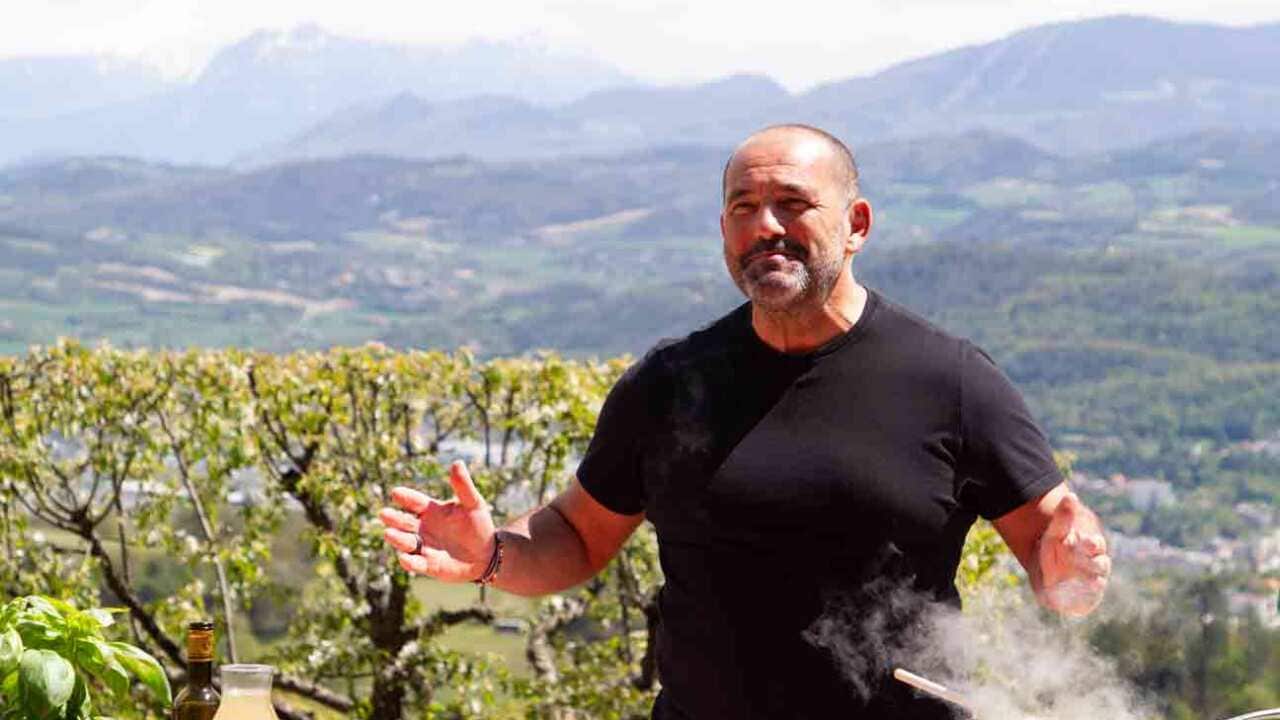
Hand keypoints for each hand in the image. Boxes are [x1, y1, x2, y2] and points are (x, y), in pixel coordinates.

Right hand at [379, 460, 495, 581]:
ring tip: (389, 533)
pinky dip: (410, 562)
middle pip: (404, 522)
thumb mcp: (473, 503)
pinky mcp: (429, 565)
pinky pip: (417, 564)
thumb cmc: (478, 525)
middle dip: (394, 518)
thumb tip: (457, 462)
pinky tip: (405, 558)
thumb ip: (463, 486)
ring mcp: (424, 547)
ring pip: (406, 542)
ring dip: (397, 538)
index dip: (405, 497)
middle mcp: (423, 528)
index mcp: (431, 510)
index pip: (414, 501)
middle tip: (384, 514)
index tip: (396, 493)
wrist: (487, 554)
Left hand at [1037, 492, 1110, 616]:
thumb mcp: (1054, 533)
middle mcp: (1096, 565)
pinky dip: (1083, 600)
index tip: (1084, 541)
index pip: (1095, 545)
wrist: (1044, 572)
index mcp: (1092, 547)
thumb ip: (1063, 518)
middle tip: (1079, 563)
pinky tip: (1074, 597)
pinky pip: (1088, 601)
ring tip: (1084, 582)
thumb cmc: (1053, 549)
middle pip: (1100, 564)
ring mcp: (1092, 583)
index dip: (1090, 544)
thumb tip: (1070, 496)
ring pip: (1096, 583)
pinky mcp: (1085, 601)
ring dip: (1090, 582)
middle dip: (1090, 563)